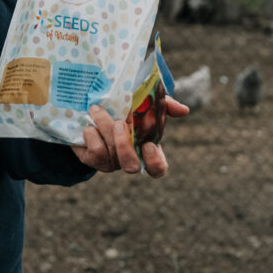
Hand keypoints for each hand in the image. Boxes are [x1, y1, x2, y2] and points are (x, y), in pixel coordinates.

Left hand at [71, 99, 188, 177]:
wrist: (88, 106)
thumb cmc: (122, 108)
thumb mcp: (144, 103)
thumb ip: (164, 106)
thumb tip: (183, 110)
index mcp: (146, 149)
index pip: (157, 169)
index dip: (155, 162)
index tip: (148, 145)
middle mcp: (128, 159)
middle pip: (131, 165)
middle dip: (124, 145)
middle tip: (119, 123)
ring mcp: (110, 162)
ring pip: (110, 154)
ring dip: (104, 129)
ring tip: (97, 109)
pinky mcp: (92, 159)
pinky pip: (94, 152)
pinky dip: (91, 135)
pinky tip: (88, 125)